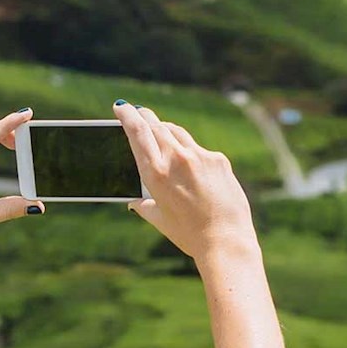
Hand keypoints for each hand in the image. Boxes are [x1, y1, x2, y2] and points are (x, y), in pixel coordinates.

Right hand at [118, 102, 258, 262]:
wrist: (226, 240)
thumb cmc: (188, 234)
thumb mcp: (159, 220)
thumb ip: (143, 205)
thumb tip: (133, 202)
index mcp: (155, 173)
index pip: (137, 132)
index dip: (127, 115)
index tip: (120, 106)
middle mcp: (177, 159)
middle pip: (156, 125)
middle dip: (145, 116)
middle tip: (138, 112)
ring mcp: (200, 156)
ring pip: (178, 133)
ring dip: (166, 130)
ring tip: (161, 133)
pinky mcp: (219, 160)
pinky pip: (199, 150)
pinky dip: (190, 153)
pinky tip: (191, 167)